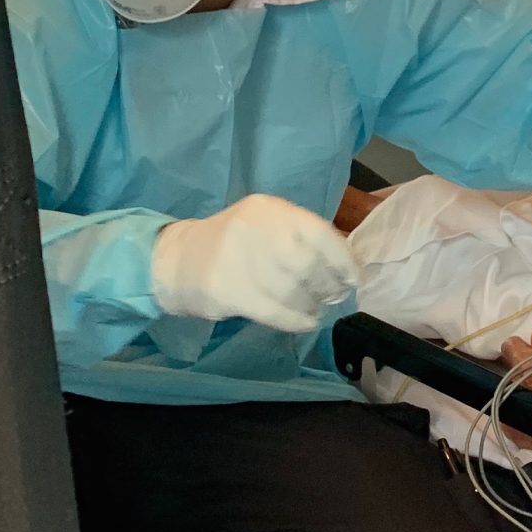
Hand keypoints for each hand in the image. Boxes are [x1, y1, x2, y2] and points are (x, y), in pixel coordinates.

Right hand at [152, 193, 358, 333]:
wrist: (178, 259)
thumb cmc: (234, 243)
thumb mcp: (265, 224)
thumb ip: (300, 237)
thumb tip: (346, 264)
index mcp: (268, 209)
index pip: (318, 232)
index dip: (342, 259)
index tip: (353, 278)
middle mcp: (253, 228)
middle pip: (307, 264)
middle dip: (328, 285)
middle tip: (333, 297)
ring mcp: (236, 259)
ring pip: (292, 290)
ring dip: (312, 305)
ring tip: (316, 309)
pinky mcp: (225, 290)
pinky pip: (273, 310)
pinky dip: (296, 320)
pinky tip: (305, 322)